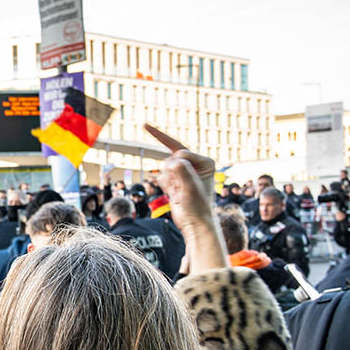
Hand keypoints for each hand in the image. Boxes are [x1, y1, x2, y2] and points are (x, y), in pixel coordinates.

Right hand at [149, 129, 227, 274]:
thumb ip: (182, 171)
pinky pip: (162, 176)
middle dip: (171, 172)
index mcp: (205, 162)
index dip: (175, 160)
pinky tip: (175, 195)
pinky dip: (165, 185)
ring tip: (178, 193)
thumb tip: (172, 161)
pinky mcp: (176, 180)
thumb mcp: (191, 187)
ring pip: (165, 167)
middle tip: (179, 187)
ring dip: (167, 180)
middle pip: (171, 158)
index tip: (144, 125)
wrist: (194, 224)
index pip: (181, 152)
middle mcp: (196, 165)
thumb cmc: (197, 206)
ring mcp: (186, 172)